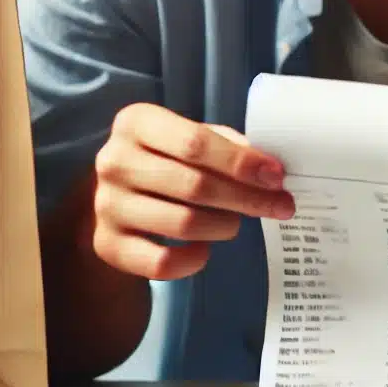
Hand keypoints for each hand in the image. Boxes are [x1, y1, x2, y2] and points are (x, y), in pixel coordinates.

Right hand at [92, 104, 294, 280]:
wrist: (118, 195)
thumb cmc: (165, 158)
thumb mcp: (189, 137)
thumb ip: (225, 145)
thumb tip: (267, 168)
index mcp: (136, 123)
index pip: (195, 142)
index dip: (240, 162)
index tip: (276, 177)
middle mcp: (114, 161)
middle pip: (194, 185)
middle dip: (246, 198)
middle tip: (280, 206)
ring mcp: (107, 205)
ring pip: (183, 224)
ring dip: (223, 226)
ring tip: (234, 222)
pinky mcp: (107, 245)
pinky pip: (161, 263)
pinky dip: (192, 260)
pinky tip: (203, 248)